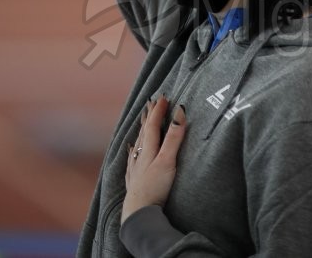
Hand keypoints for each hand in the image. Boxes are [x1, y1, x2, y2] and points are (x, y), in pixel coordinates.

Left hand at [121, 96, 186, 224]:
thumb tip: (179, 113)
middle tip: (152, 103)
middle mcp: (140, 156)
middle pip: (144, 132)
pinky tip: (131, 150)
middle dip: (149, 117)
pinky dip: (133, 150)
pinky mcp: (134, 181)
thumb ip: (173, 138)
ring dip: (142, 130)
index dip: (158, 111)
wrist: (138, 214)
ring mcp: (135, 169)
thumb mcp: (167, 161)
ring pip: (137, 144)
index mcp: (148, 149)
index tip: (163, 98)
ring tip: (143, 121)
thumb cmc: (154, 188)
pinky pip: (132, 159)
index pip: (152, 125)